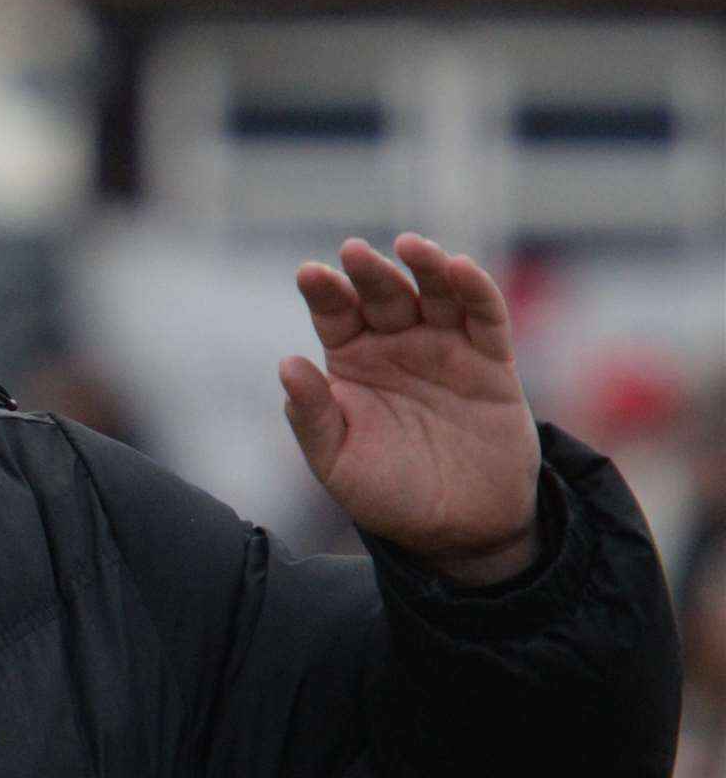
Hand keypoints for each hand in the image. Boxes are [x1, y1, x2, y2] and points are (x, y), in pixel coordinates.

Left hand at [279, 234, 541, 585]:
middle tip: (355, 252)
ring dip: (424, 266)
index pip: (335, 314)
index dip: (324, 292)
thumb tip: (286, 364)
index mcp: (351, 362)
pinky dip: (475, 290)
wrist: (457, 531)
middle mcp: (396, 345)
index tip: (310, 274)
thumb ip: (312, 416)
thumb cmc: (386, 492)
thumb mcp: (337, 461)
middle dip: (370, 273)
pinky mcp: (491, 363)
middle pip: (382, 296)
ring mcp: (444, 349)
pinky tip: (459, 268)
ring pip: (434, 294)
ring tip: (410, 247)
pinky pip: (484, 318)